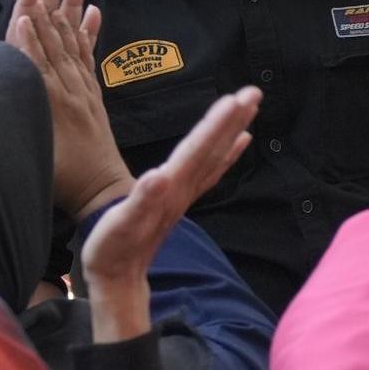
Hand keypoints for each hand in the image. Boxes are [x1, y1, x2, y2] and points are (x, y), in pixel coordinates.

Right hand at [7, 0, 132, 218]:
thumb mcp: (31, 150)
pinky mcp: (93, 96)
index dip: (30, 15)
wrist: (102, 193)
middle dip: (51, 0)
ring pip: (73, 41)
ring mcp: (83, 89)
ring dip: (71, 9)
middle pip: (54, 34)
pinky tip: (94, 13)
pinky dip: (91, 34)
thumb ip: (16, 120)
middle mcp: (66, 86)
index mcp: (46, 96)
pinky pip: (90, 58)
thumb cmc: (60, 180)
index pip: (34, 47)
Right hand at [77, 87, 257, 341]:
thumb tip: (158, 176)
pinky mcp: (180, 198)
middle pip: (212, 148)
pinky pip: (210, 170)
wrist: (119, 277)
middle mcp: (183, 188)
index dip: (215, 125)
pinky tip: (241, 140)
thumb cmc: (114, 250)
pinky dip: (227, 153)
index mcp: (170, 188)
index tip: (234, 99)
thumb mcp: (121, 226)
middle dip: (232, 119)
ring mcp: (184, 193)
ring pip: (214, 155)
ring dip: (232, 129)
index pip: (197, 150)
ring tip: (250, 105)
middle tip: (254, 91)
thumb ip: (140, 201)